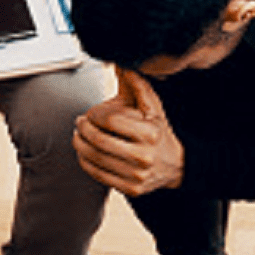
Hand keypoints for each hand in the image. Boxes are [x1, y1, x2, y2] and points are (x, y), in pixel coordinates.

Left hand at [72, 68, 183, 195]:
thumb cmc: (160, 134)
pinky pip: (98, 175)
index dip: (94, 115)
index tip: (89, 113)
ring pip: (95, 159)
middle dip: (83, 129)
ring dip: (80, 145)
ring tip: (78, 136)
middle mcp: (144, 156)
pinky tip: (84, 153)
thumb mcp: (154, 109)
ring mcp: (137, 175)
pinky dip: (85, 162)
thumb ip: (139, 86)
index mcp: (150, 134)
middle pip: (100, 141)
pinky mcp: (130, 189)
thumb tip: (124, 65)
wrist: (176, 167)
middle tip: (79, 123)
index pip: (111, 121)